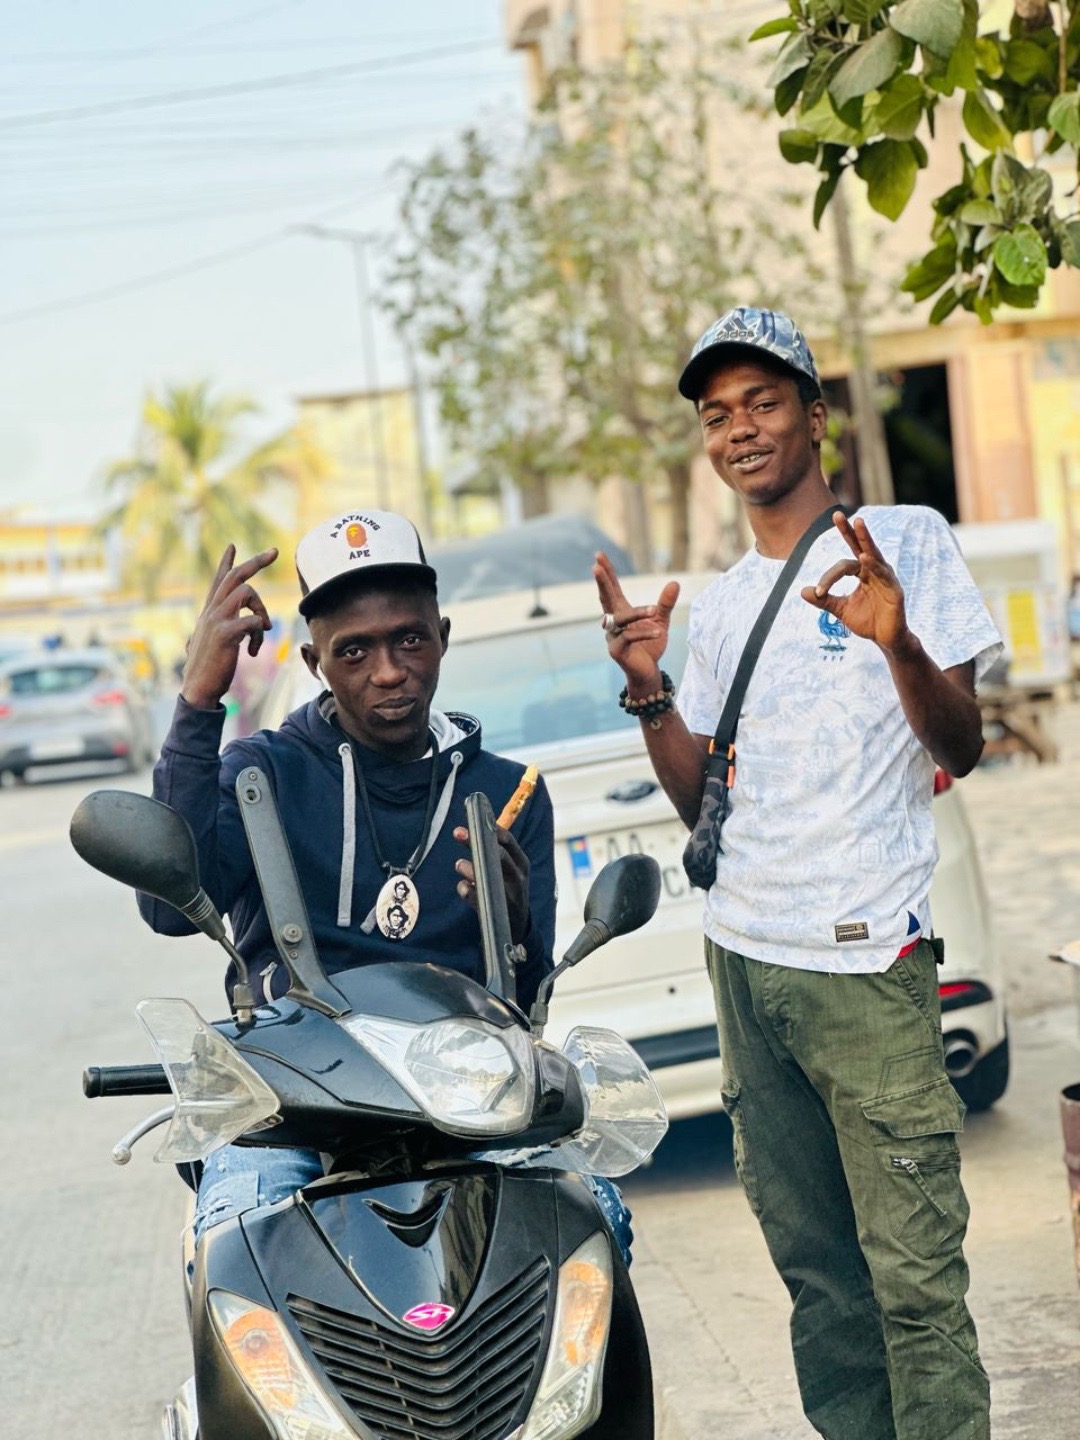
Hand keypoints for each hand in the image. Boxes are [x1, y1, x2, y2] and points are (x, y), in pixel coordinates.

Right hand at [181, 545, 278, 709]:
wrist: (198, 690)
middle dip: (256, 561)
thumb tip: (234, 629)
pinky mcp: (224, 634)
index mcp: (209, 613)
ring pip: (246, 592)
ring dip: (262, 610)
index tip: (233, 545)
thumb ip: (222, 631)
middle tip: (275, 551)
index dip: (226, 563)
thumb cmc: (208, 670)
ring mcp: (215, 621)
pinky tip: (253, 651)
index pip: (218, 581)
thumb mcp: (213, 644)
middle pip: (235, 576)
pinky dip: (259, 634)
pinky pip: (252, 621)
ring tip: (263, 631)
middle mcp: (211, 611)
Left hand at [453, 824, 529, 943]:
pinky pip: (475, 897)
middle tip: (457, 832)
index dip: (490, 828)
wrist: (517, 926)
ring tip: (459, 864)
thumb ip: (498, 853)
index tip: (473, 819)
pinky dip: (466, 890)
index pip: (508, 841)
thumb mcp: (512, 871)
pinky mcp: (495, 910)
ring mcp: (508, 895)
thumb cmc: (510, 890)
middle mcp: (517, 877)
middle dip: (475, 842)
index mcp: (521, 864)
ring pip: (487, 875)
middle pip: (497, 854)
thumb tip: (475, 829)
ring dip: (468, 868)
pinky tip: (463, 887)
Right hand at [593, 550, 680, 689]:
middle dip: (602, 582)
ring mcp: (613, 636)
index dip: (606, 573)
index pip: (612, 589)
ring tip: (654, 611)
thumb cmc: (651, 644)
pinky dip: (645, 633)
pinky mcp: (617, 651)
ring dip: (638, 613)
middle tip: (596, 566)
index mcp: (621, 611)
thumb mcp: (661, 620)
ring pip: (622, 619)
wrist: (649, 671)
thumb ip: (665, 603)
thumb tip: (675, 582)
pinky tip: (657, 632)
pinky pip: (630, 638)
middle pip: (606, 598)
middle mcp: (613, 622)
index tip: (599, 555)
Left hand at [801, 513, 908, 653]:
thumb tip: (802, 591)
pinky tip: (866, 557)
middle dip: (850, 530)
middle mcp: (874, 571)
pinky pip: (884, 574)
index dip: (828, 577)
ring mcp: (886, 578)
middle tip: (837, 515)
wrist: (885, 640)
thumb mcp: (841, 610)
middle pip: (861, 546)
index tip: (819, 591)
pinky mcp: (895, 590)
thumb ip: (824, 600)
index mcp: (862, 574)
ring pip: (873, 555)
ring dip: (865, 539)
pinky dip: (875, 566)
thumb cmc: (867, 622)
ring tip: (858, 524)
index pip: (843, 565)